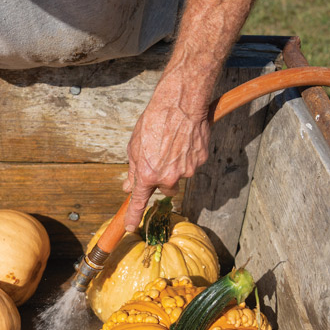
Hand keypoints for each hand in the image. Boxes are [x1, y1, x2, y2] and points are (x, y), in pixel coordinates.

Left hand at [122, 74, 211, 229]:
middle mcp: (168, 177)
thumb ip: (133, 169)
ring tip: (172, 144)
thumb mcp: (135, 146)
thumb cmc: (154, 121)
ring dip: (175, 166)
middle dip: (161, 179)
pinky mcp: (201, 160)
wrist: (180, 103)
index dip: (133, 215)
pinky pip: (192, 164)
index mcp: (148, 174)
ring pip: (179, 176)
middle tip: (159, 158)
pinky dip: (188, 155)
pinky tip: (184, 140)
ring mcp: (187, 170)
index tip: (129, 226)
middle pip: (165, 189)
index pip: (139, 202)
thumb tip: (128, 186)